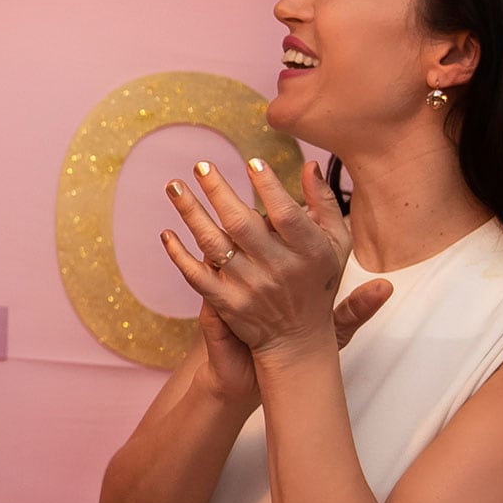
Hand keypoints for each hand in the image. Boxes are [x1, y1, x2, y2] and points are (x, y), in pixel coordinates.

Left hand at [163, 159, 390, 374]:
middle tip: (201, 165)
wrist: (298, 341)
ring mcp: (250, 288)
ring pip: (214, 245)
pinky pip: (197, 277)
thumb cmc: (317, 282)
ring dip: (191, 213)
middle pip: (242, 224)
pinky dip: (179, 255)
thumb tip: (309, 164)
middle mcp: (278, 269)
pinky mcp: (228, 304)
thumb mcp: (336, 245)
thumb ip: (324, 204)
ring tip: (174, 187)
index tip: (251, 161)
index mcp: (309, 252)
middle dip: (219, 191)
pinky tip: (167, 234)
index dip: (269, 187)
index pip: (286, 213)